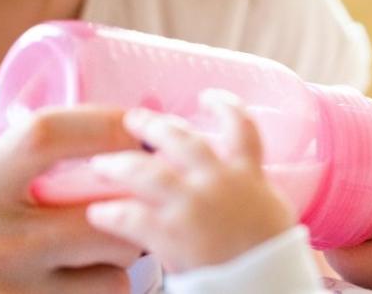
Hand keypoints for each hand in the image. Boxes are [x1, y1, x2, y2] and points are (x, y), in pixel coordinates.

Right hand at [0, 106, 144, 293]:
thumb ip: (12, 144)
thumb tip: (85, 107)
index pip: (47, 135)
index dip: (102, 123)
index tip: (135, 124)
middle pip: (102, 209)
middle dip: (134, 198)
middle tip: (142, 189)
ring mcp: (13, 289)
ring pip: (116, 262)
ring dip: (127, 247)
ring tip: (111, 235)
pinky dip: (109, 281)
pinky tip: (90, 271)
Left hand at [85, 90, 296, 273]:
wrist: (267, 283)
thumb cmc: (273, 257)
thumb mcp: (271, 211)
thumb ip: (249, 189)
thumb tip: (239, 181)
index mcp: (247, 174)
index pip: (242, 126)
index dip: (225, 106)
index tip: (208, 96)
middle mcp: (219, 181)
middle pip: (182, 140)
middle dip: (154, 126)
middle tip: (133, 120)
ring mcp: (194, 206)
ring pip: (148, 173)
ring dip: (121, 165)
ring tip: (102, 164)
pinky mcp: (172, 235)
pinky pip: (132, 218)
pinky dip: (112, 214)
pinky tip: (98, 213)